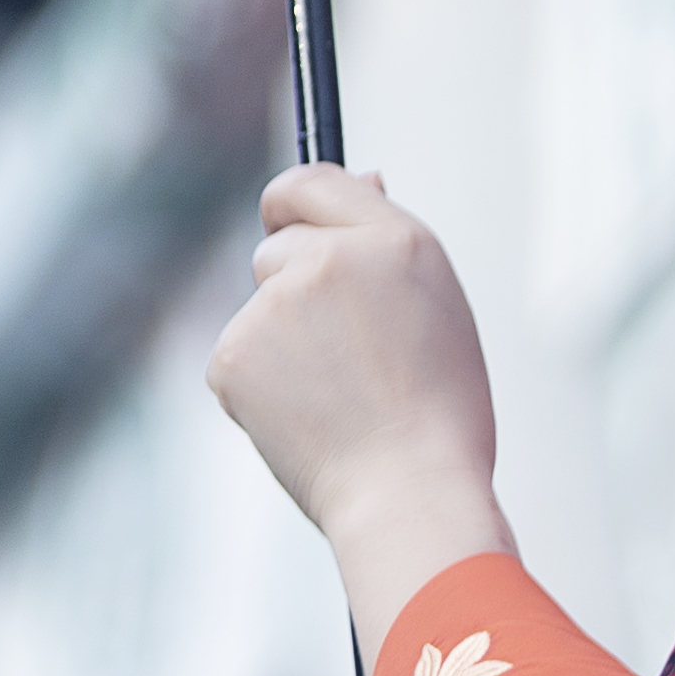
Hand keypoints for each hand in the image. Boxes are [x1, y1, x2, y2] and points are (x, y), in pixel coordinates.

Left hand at [206, 166, 514, 644]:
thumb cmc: (441, 416)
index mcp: (396, 240)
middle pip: (277, 247)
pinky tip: (306, 420)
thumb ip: (388, 244)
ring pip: (259, 308)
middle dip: (293, 288)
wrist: (410, 498)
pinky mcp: (233, 353)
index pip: (315, 181)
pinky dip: (260, 387)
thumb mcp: (439, 308)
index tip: (288, 224)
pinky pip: (238, 357)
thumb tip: (363, 178)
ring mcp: (276, 304)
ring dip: (281, 342)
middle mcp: (330, 258)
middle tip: (346, 357)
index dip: (295, 205)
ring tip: (338, 398)